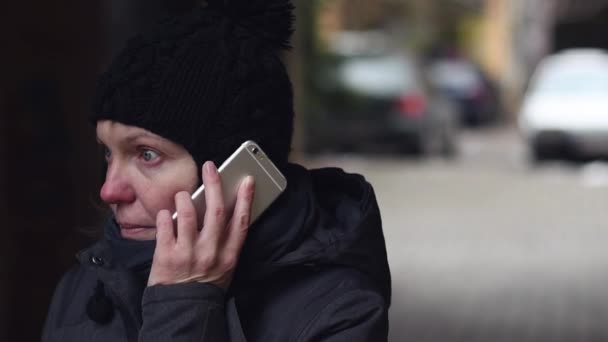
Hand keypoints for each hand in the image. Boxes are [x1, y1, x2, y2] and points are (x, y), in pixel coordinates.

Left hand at [148, 161, 254, 288]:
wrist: (183, 309)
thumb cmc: (206, 284)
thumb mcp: (225, 265)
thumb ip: (226, 240)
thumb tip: (223, 207)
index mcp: (229, 255)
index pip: (240, 222)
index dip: (245, 199)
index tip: (248, 180)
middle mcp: (210, 252)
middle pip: (214, 211)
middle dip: (214, 184)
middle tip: (210, 167)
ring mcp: (187, 254)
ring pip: (187, 214)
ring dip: (184, 199)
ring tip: (183, 195)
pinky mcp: (166, 256)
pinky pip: (165, 225)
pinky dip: (165, 215)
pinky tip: (167, 214)